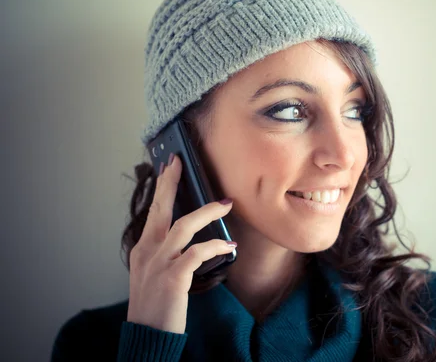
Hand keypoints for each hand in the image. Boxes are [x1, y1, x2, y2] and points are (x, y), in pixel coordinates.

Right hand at [126, 153, 235, 333]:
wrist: (148, 335)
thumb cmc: (155, 305)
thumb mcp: (152, 273)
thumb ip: (164, 253)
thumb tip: (186, 236)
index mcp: (142, 249)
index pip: (153, 211)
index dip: (161, 188)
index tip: (169, 167)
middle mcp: (148, 252)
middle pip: (160, 208)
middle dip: (170, 183)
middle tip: (179, 162)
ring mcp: (159, 264)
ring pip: (183, 225)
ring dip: (207, 212)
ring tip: (226, 204)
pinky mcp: (173, 278)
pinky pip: (197, 253)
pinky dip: (215, 246)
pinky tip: (229, 245)